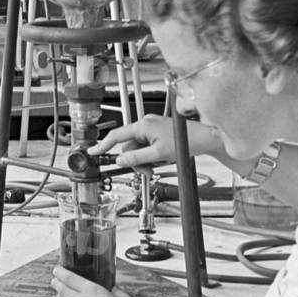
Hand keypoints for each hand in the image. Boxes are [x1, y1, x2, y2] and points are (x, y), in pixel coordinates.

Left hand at [47, 266, 143, 296]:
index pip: (71, 278)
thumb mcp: (123, 296)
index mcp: (92, 290)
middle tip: (54, 280)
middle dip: (57, 282)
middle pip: (63, 289)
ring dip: (56, 296)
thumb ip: (114, 290)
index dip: (61, 273)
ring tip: (55, 294)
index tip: (57, 270)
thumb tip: (112, 288)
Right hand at [88, 114, 222, 169]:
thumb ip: (136, 157)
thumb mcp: (158, 154)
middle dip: (135, 161)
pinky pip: (147, 147)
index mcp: (143, 125)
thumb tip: (120, 160)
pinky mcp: (159, 133)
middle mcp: (146, 124)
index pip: (117, 135)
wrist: (204, 139)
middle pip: (129, 146)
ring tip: (158, 167)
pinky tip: (162, 161)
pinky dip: (151, 157)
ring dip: (144, 161)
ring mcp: (152, 128)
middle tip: (147, 172)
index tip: (93, 152)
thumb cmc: (185, 141)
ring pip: (138, 148)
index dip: (104, 145)